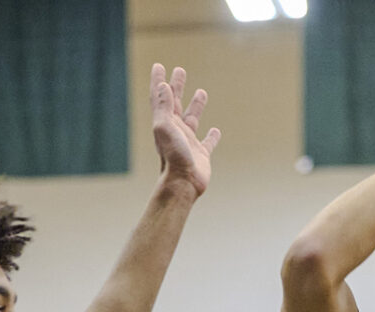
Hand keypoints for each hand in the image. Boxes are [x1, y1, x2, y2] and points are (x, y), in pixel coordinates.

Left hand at [151, 63, 220, 196]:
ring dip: (196, 105)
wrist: (183, 183)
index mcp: (165, 123)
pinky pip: (208, 143)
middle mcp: (175, 131)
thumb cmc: (173, 156)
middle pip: (176, 103)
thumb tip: (162, 85)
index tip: (159, 65)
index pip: (160, 97)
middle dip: (177, 86)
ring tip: (201, 92)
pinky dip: (212, 136)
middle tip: (180, 70)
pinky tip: (216, 130)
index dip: (158, 81)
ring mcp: (188, 142)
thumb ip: (163, 106)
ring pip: (192, 119)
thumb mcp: (165, 127)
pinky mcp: (201, 155)